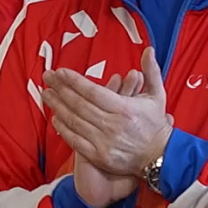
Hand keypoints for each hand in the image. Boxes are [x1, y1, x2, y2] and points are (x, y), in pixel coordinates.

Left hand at [43, 47, 172, 176]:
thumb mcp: (157, 96)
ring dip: (58, 106)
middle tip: (47, 78)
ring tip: (46, 94)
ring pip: (75, 121)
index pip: (93, 91)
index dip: (74, 81)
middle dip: (60, 89)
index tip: (60, 72)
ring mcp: (103, 142)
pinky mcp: (99, 156)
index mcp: (124, 108)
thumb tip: (148, 50)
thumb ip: (151, 72)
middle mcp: (111, 124)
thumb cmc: (156, 125)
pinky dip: (64, 129)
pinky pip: (76, 141)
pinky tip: (55, 118)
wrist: (160, 157)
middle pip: (79, 104)